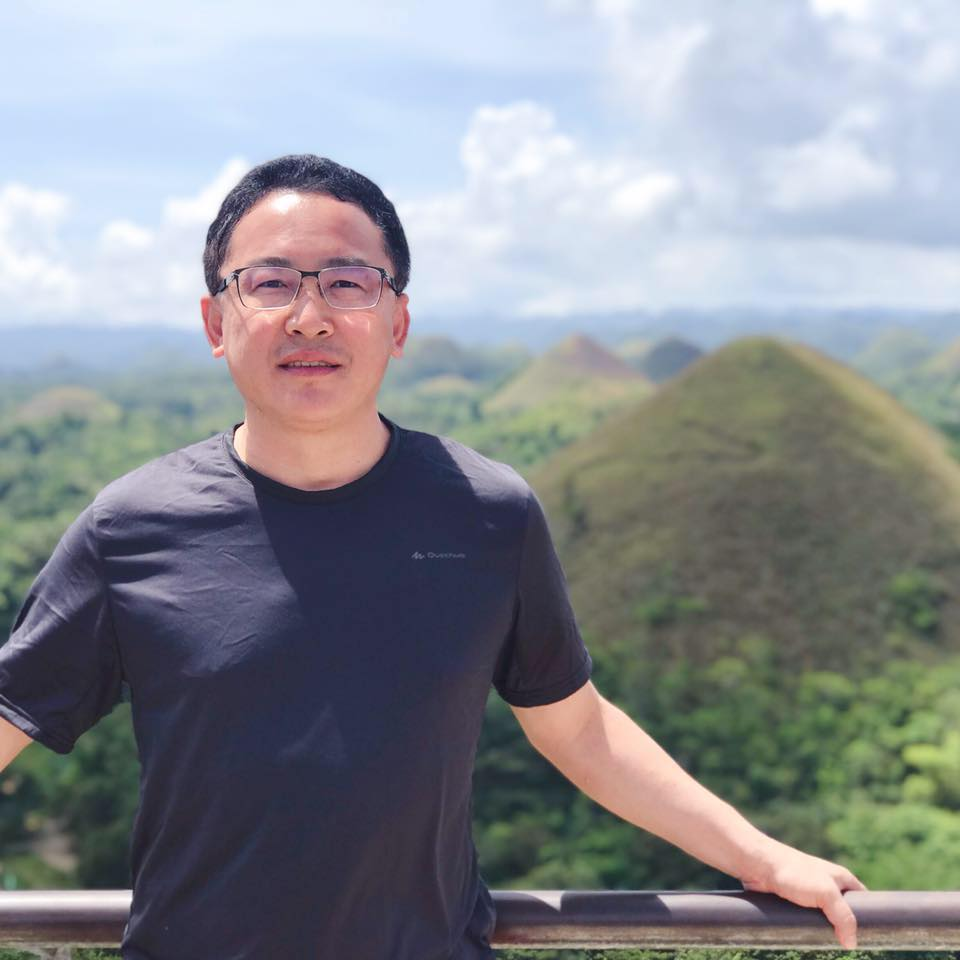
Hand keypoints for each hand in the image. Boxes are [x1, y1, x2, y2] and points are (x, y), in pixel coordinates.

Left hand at [740, 839, 865, 948]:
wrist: (759, 865)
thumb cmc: (794, 872)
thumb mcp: (826, 893)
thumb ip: (843, 917)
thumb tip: (852, 944)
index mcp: (841, 878)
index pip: (863, 900)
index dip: (868, 917)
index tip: (871, 936)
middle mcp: (827, 884)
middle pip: (843, 912)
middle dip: (844, 928)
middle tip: (845, 946)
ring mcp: (810, 892)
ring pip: (824, 917)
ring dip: (825, 930)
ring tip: (826, 946)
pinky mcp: (794, 900)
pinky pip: (807, 918)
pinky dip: (809, 928)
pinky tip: (809, 939)